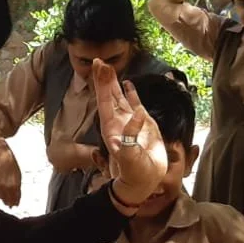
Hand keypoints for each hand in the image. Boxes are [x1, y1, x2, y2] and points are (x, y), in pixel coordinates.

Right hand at [0, 149, 21, 207]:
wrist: (3, 157)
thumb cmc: (12, 167)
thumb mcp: (18, 176)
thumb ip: (17, 187)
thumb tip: (17, 198)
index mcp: (15, 181)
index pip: (16, 195)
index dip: (16, 201)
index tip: (16, 205)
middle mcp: (7, 182)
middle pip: (8, 197)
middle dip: (10, 202)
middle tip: (10, 206)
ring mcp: (0, 182)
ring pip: (1, 196)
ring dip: (3, 200)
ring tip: (5, 203)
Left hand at [95, 63, 166, 204]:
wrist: (144, 182)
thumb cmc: (135, 173)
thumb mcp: (131, 157)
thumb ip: (131, 137)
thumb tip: (138, 113)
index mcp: (112, 128)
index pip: (104, 101)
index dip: (101, 83)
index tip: (98, 67)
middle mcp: (118, 122)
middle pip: (108, 96)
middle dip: (104, 79)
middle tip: (100, 61)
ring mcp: (130, 122)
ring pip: (119, 98)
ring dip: (114, 83)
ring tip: (110, 67)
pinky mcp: (143, 124)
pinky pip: (134, 104)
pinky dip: (130, 93)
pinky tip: (128, 83)